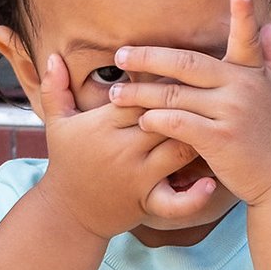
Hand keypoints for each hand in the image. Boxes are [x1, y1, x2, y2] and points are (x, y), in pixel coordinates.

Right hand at [35, 52, 201, 239]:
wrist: (68, 213)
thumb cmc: (66, 162)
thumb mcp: (56, 124)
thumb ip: (55, 88)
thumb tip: (52, 56)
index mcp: (103, 124)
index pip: (142, 94)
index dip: (163, 81)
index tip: (183, 71)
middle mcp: (123, 148)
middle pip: (166, 118)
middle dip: (188, 106)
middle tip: (214, 94)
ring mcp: (137, 177)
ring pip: (179, 151)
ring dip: (200, 139)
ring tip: (218, 126)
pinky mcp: (147, 203)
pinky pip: (176, 202)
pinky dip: (195, 196)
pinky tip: (210, 183)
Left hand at [106, 0, 270, 211]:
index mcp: (253, 75)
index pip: (247, 39)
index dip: (244, 14)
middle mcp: (243, 88)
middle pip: (187, 63)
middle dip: (149, 58)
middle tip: (121, 56)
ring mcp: (232, 113)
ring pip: (175, 95)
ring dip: (141, 94)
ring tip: (117, 94)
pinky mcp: (220, 140)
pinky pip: (178, 123)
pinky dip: (156, 120)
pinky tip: (141, 120)